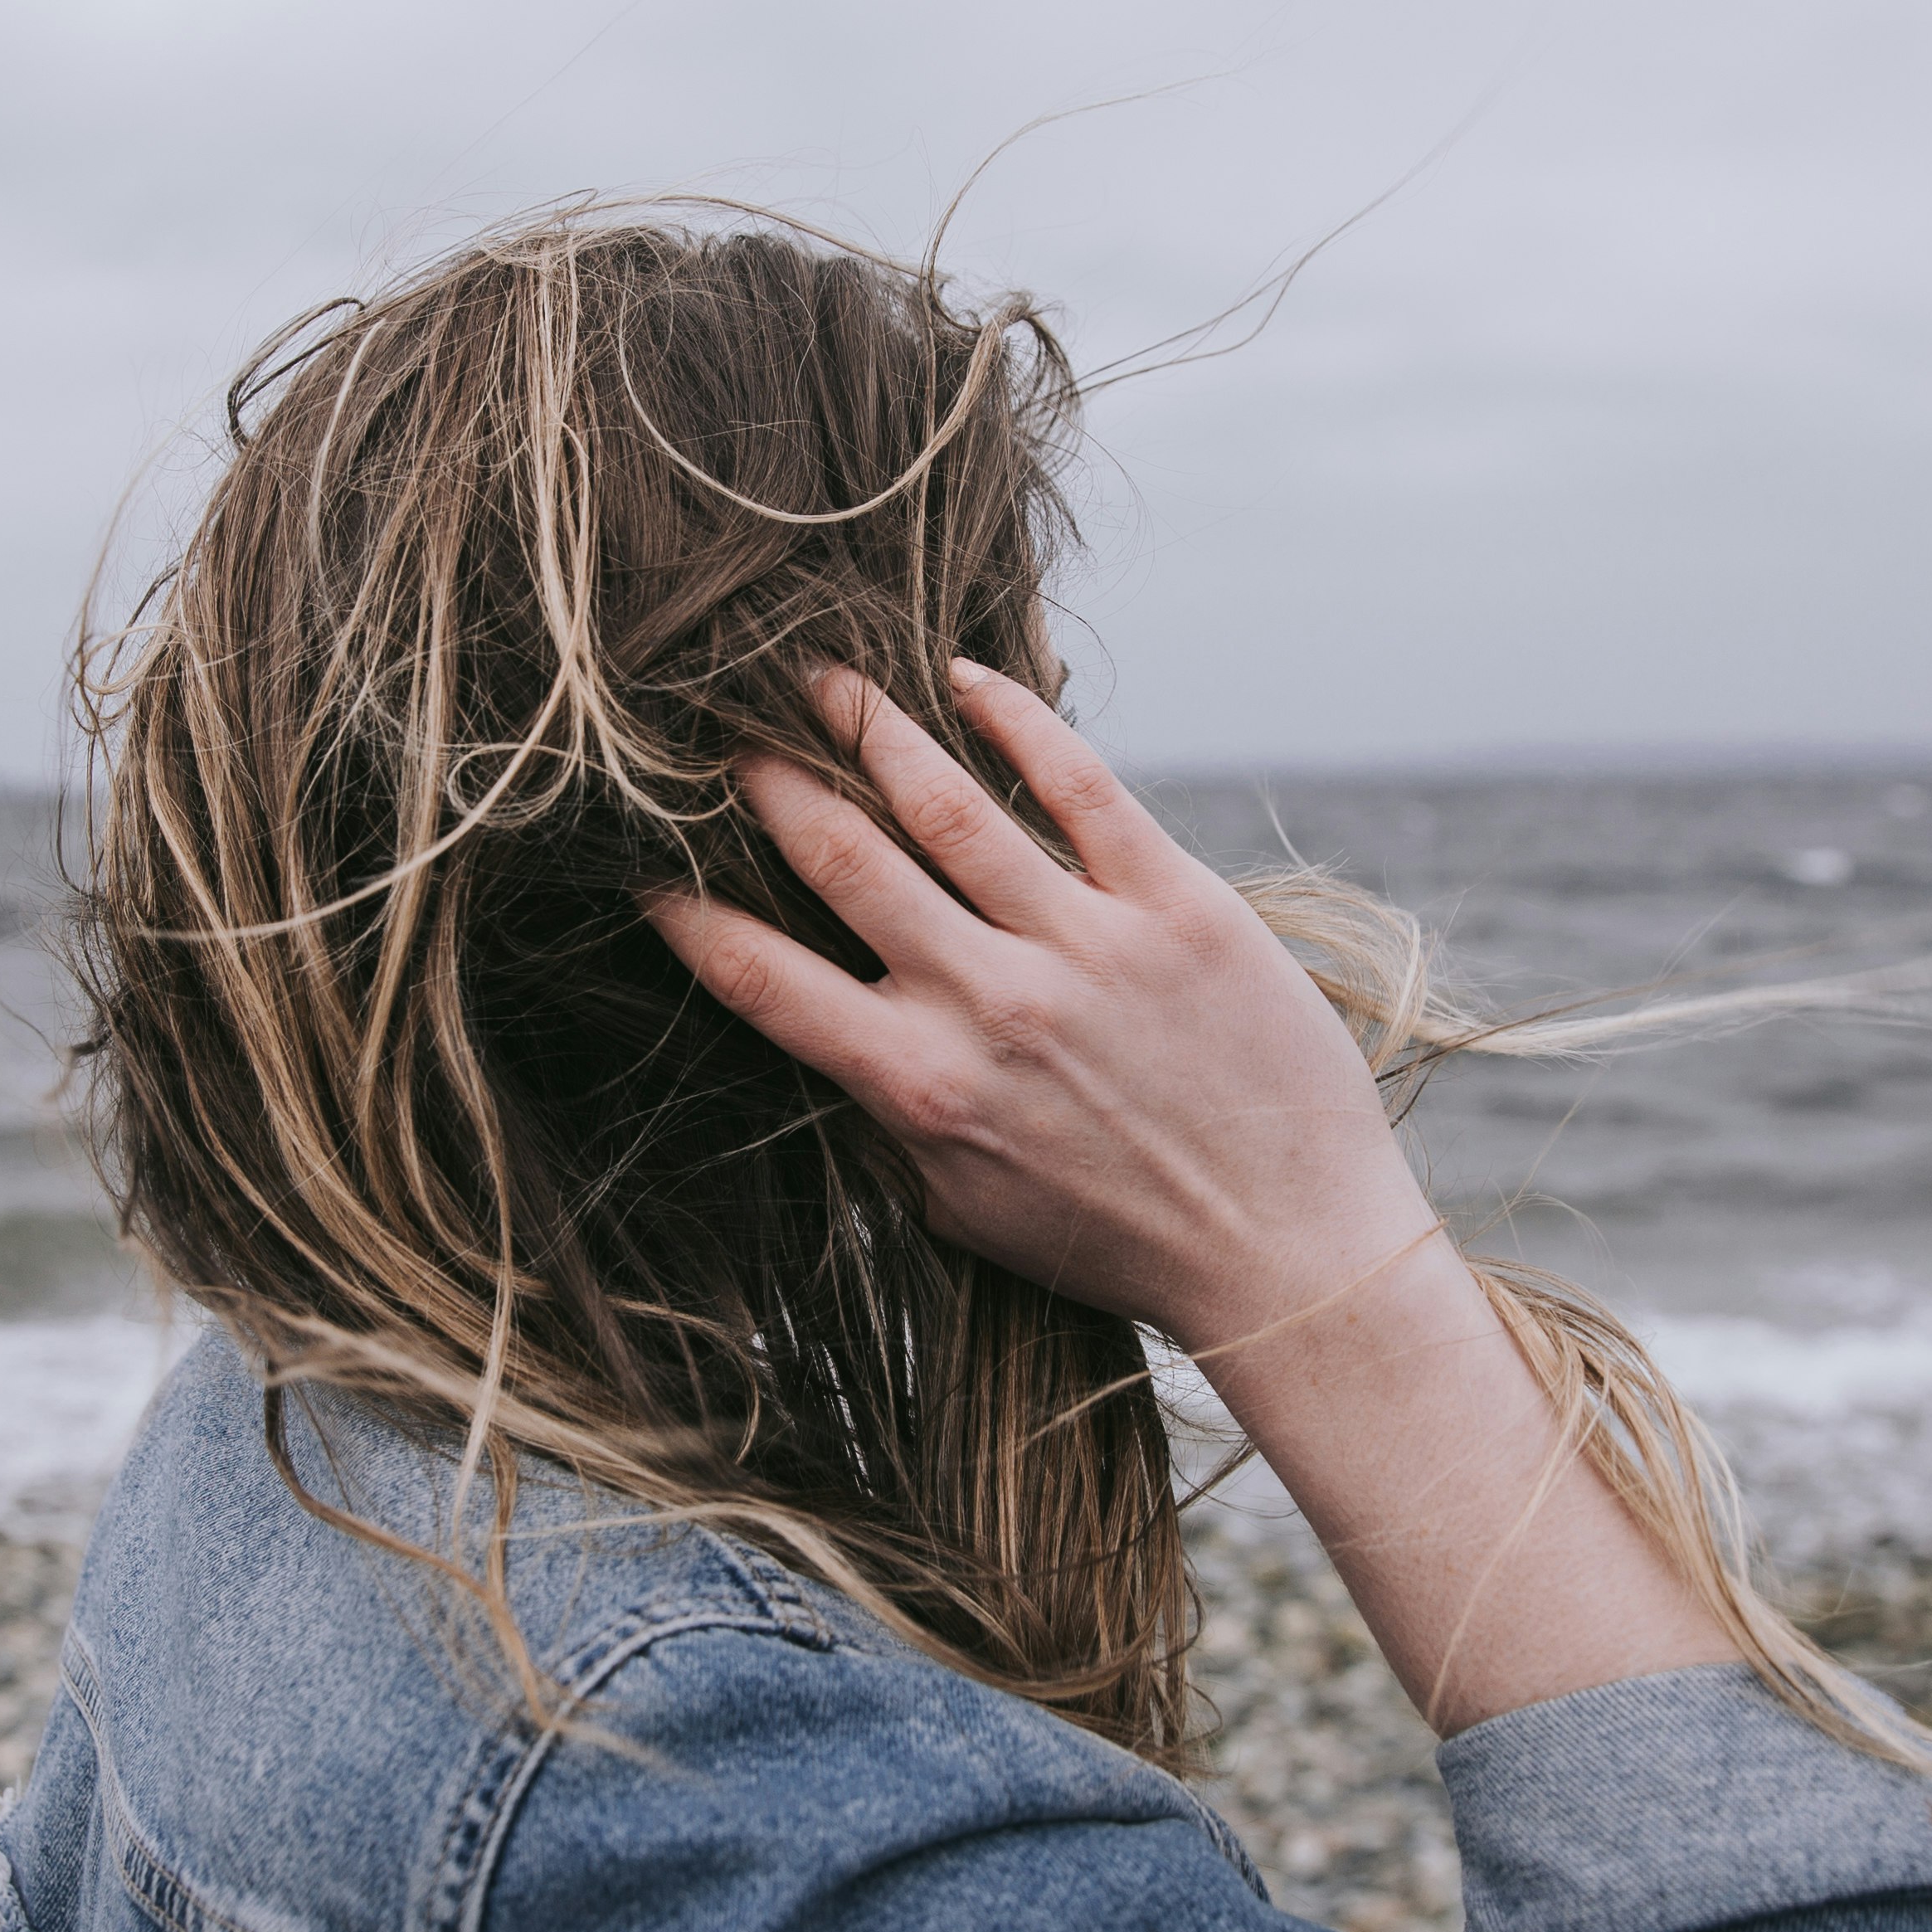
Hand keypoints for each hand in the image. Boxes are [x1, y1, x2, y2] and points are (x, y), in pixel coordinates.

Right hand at [650, 659, 1740, 1726]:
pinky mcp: (1178, 906)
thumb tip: (828, 1036)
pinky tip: (966, 679)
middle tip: (724, 732)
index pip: (769, 981)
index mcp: (926, 1090)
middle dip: (768, 786)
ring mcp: (1087, 947)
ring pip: (948, 803)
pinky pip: (1082, 787)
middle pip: (845, 861)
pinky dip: (1016, 721)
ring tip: (822, 679)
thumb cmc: (1121, 1245)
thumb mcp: (969, 1212)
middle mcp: (991, 1006)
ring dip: (871, 728)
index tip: (642, 871)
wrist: (1289, 1252)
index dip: (690, 920)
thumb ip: (893, 1118)